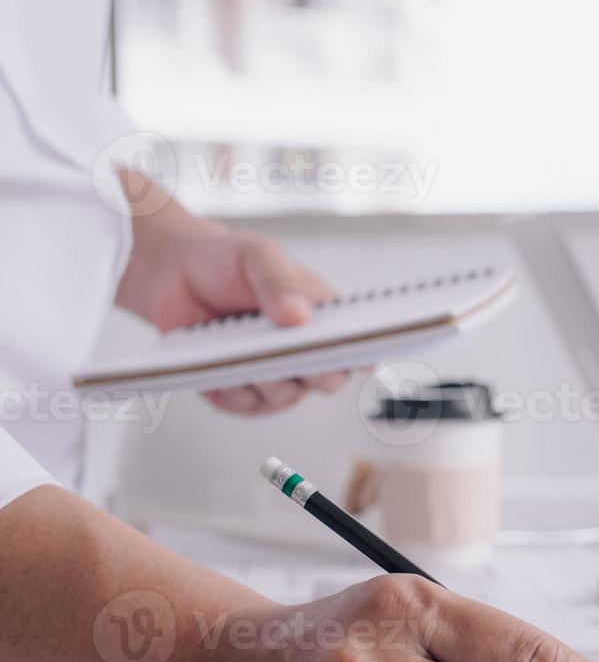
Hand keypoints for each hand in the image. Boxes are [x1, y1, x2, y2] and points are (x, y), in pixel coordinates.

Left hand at [113, 170, 348, 415]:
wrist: (174, 275)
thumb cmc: (227, 263)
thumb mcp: (257, 255)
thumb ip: (279, 281)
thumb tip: (300, 316)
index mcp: (326, 319)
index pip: (359, 346)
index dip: (360, 352)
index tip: (347, 349)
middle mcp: (308, 353)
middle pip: (330, 379)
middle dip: (309, 367)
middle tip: (281, 346)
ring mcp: (279, 378)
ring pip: (285, 395)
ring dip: (260, 374)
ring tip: (232, 345)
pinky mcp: (244, 396)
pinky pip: (245, 406)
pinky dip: (230, 387)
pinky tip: (215, 362)